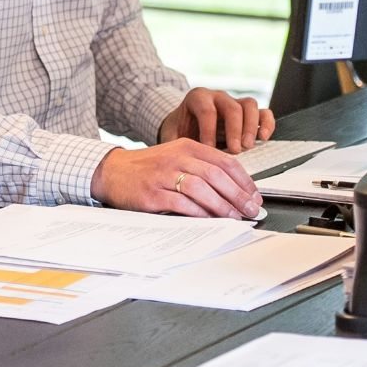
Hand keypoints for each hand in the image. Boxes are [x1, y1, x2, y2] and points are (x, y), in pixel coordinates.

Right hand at [90, 139, 261, 218]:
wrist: (112, 171)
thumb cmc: (148, 167)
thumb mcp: (176, 157)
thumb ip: (201, 167)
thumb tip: (233, 190)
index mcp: (187, 146)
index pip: (225, 161)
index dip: (244, 180)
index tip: (254, 196)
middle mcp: (177, 157)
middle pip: (216, 175)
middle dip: (238, 195)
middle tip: (251, 210)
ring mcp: (163, 175)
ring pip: (201, 188)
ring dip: (221, 205)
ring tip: (234, 217)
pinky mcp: (152, 193)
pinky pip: (180, 203)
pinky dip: (198, 213)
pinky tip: (210, 220)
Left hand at [158, 87, 274, 150]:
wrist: (184, 124)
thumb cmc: (179, 130)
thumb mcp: (171, 135)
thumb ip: (174, 145)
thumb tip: (176, 162)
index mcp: (197, 98)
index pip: (207, 110)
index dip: (209, 130)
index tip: (209, 149)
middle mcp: (218, 97)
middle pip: (232, 107)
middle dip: (234, 130)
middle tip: (234, 150)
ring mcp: (235, 103)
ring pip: (250, 106)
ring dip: (251, 127)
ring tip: (247, 146)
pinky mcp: (248, 114)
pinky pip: (263, 113)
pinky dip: (267, 124)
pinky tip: (263, 138)